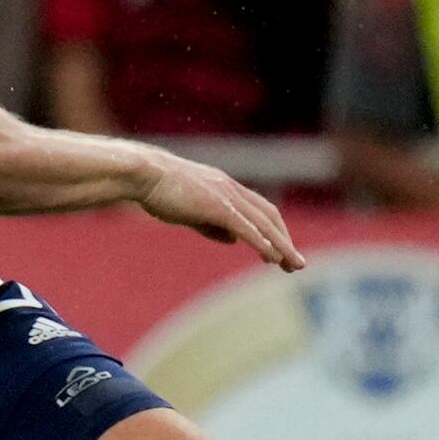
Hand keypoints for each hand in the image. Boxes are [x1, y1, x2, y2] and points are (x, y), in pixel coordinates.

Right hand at [136, 149, 305, 270]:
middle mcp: (231, 188)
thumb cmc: (158, 190)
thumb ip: (212, 225)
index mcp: (224, 186)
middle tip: (295, 263)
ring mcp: (226, 196)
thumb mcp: (188, 210)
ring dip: (281, 245)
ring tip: (293, 265)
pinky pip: (248, 228)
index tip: (280, 249)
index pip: (259, 208)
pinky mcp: (218, 207)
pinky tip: (273, 258)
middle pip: (269, 215)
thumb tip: (233, 240)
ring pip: (264, 223)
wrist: (143, 174)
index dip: (273, 229)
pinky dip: (263, 243)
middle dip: (284, 239)